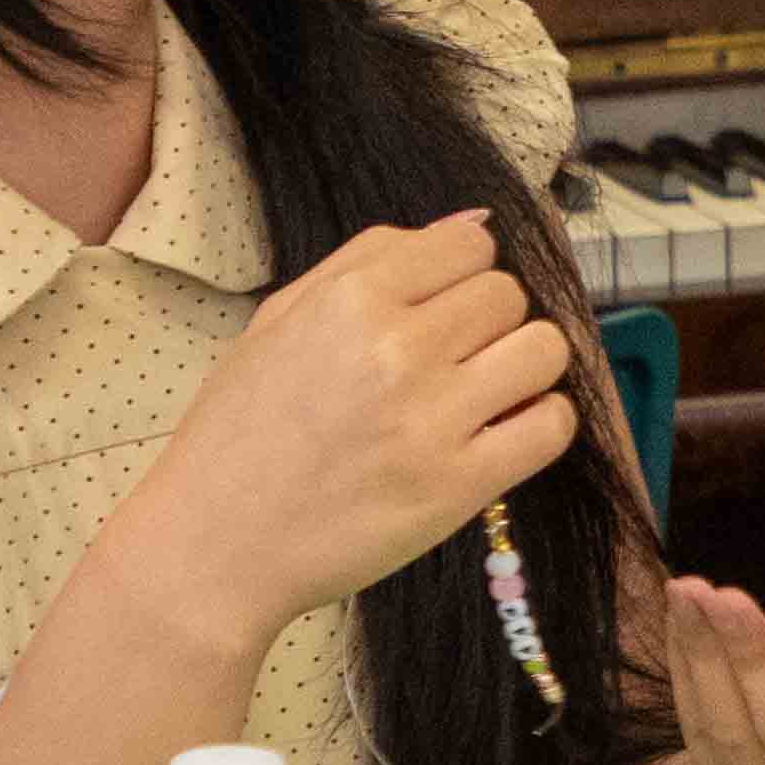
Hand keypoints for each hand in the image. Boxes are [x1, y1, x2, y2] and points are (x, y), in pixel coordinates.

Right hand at [105, 214, 573, 647]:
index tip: (445, 306)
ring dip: (525, 367)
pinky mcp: (459, 486)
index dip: (464, 272)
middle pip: (508, 294)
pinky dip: (541, 422)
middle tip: (456, 359)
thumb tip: (474, 222)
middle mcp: (397, 349)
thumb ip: (372, 258)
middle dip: (491, 321)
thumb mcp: (279, 319)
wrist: (214, 543)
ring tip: (487, 393)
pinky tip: (503, 433)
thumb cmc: (239, 431)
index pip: (470, 245)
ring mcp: (432, 419)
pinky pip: (551, 426)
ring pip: (543, 350)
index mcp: (350, 299)